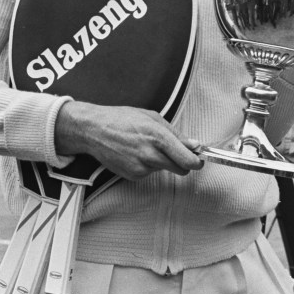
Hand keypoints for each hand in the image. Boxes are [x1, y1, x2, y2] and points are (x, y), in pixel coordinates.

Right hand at [55, 101, 203, 179]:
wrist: (93, 130)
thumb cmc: (122, 119)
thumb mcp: (151, 117)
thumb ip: (175, 133)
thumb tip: (194, 144)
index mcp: (158, 136)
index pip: (187, 159)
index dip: (197, 162)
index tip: (199, 159)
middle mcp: (150, 155)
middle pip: (180, 169)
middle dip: (182, 162)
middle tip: (176, 152)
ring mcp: (141, 168)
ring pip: (164, 169)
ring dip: (161, 161)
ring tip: (145, 145)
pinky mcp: (132, 176)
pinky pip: (149, 172)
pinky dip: (147, 164)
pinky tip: (135, 153)